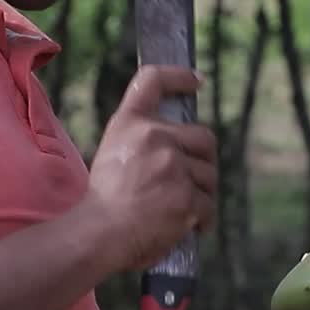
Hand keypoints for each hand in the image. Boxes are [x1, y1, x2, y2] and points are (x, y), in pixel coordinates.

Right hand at [84, 65, 217, 271]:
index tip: (197, 79)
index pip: (153, 81)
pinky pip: (209, 205)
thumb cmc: (103, 202)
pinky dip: (204, 219)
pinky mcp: (186, 195)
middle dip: (203, 160)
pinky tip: (192, 226)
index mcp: (130, 123)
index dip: (179, 76)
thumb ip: (142, 141)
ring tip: (182, 209)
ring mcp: (172, 165)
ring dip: (202, 193)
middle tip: (192, 182)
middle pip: (204, 137)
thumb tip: (177, 145)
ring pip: (209, 175)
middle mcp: (154, 137)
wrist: (101, 233)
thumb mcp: (112, 153)